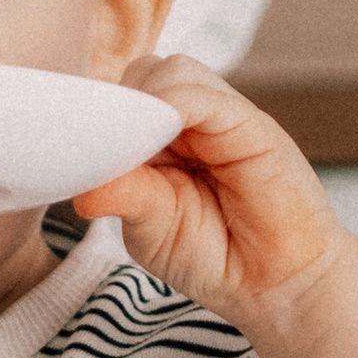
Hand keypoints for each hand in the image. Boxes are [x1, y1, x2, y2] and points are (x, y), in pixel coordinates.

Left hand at [73, 55, 357, 357]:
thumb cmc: (214, 256)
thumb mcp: (151, 230)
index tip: (81, 145)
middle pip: (141, 74)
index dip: (100, 114)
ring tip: (143, 151)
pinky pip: (206, 96)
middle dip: (119, 104)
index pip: (119, 97)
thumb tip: (80, 190)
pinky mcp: (254, 126)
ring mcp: (221, 119)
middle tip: (115, 149)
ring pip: (170, 70)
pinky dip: (176, 105)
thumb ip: (122, 196)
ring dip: (145, 101)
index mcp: (158, 140)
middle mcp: (189, 122)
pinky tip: (165, 133)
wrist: (276, 286)